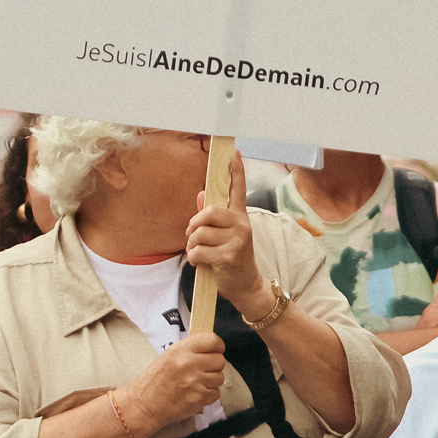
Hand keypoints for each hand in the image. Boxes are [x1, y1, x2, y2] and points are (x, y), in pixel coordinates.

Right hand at [124, 331, 226, 431]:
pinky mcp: (200, 397)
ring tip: (194, 384)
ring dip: (211, 382)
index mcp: (180, 350)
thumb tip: (210, 349)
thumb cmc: (154, 381)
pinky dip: (208, 395)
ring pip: (220, 377)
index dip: (217, 347)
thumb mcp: (167, 357)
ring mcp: (196, 381)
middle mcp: (189, 363)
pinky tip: (194, 394)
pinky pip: (216, 393)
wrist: (143, 405)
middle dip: (213, 366)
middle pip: (220, 360)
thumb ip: (189, 351)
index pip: (212, 340)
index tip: (214, 351)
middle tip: (200, 371)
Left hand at [185, 149, 260, 308]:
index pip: (237, 189)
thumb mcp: (222, 236)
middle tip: (195, 239)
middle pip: (207, 213)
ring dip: (192, 246)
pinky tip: (203, 263)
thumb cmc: (230, 258)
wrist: (245, 286)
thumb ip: (211, 218)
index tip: (233, 152)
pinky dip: (194, 259)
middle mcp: (241, 224)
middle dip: (193, 227)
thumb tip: (201, 195)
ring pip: (199, 233)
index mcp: (240, 216)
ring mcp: (238, 239)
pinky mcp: (230, 255)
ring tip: (201, 254)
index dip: (235, 170)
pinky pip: (198, 251)